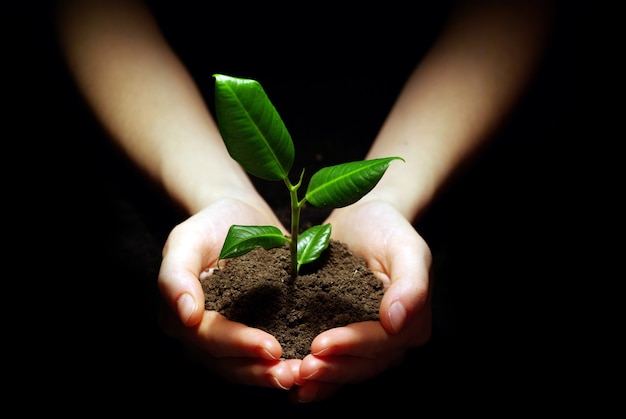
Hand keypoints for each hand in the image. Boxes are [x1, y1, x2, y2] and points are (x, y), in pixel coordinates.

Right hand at [157, 196, 299, 389]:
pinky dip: (283, 366)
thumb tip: (186, 316)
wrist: (240, 217)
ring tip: (304, 375)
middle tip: (294, 373)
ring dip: (273, 376)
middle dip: (261, 371)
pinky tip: (308, 368)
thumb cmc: (211, 225)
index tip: (272, 347)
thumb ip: (176, 274)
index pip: (209, 338)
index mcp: (179, 318)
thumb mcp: (187, 239)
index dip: (239, 345)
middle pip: (227, 363)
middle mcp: (200, 337)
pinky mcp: (253, 337)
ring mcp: (227, 342)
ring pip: (246, 370)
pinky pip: (263, 361)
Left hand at [290, 200, 431, 402]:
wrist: (362, 220)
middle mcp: (393, 340)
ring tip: (292, 378)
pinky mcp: (346, 340)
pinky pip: (333, 364)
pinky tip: (293, 385)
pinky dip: (316, 378)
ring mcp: (368, 344)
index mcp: (412, 322)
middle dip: (332, 369)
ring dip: (321, 380)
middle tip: (301, 369)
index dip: (352, 346)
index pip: (382, 343)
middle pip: (364, 364)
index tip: (320, 344)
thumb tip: (395, 322)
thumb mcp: (405, 247)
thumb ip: (411, 284)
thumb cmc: (386, 228)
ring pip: (347, 371)